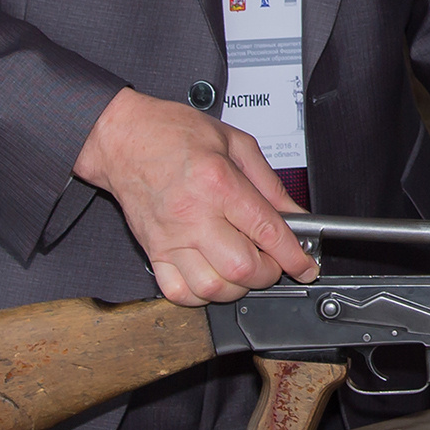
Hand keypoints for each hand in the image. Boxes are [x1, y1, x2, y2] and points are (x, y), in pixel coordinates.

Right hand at [74, 87, 317, 305]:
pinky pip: (178, 293)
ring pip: (213, 288)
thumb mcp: (235, 143)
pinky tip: (212, 276)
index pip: (266, 232)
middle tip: (273, 262)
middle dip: (269, 273)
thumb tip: (296, 214)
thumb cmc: (174, 134)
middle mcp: (194, 215)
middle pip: (243, 269)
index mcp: (219, 183)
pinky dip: (202, 295)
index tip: (305, 266)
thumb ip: (269, 183)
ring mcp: (171, 238)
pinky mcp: (153, 251)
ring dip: (238, 288)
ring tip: (243, 268)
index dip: (294, 256)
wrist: (124, 137)